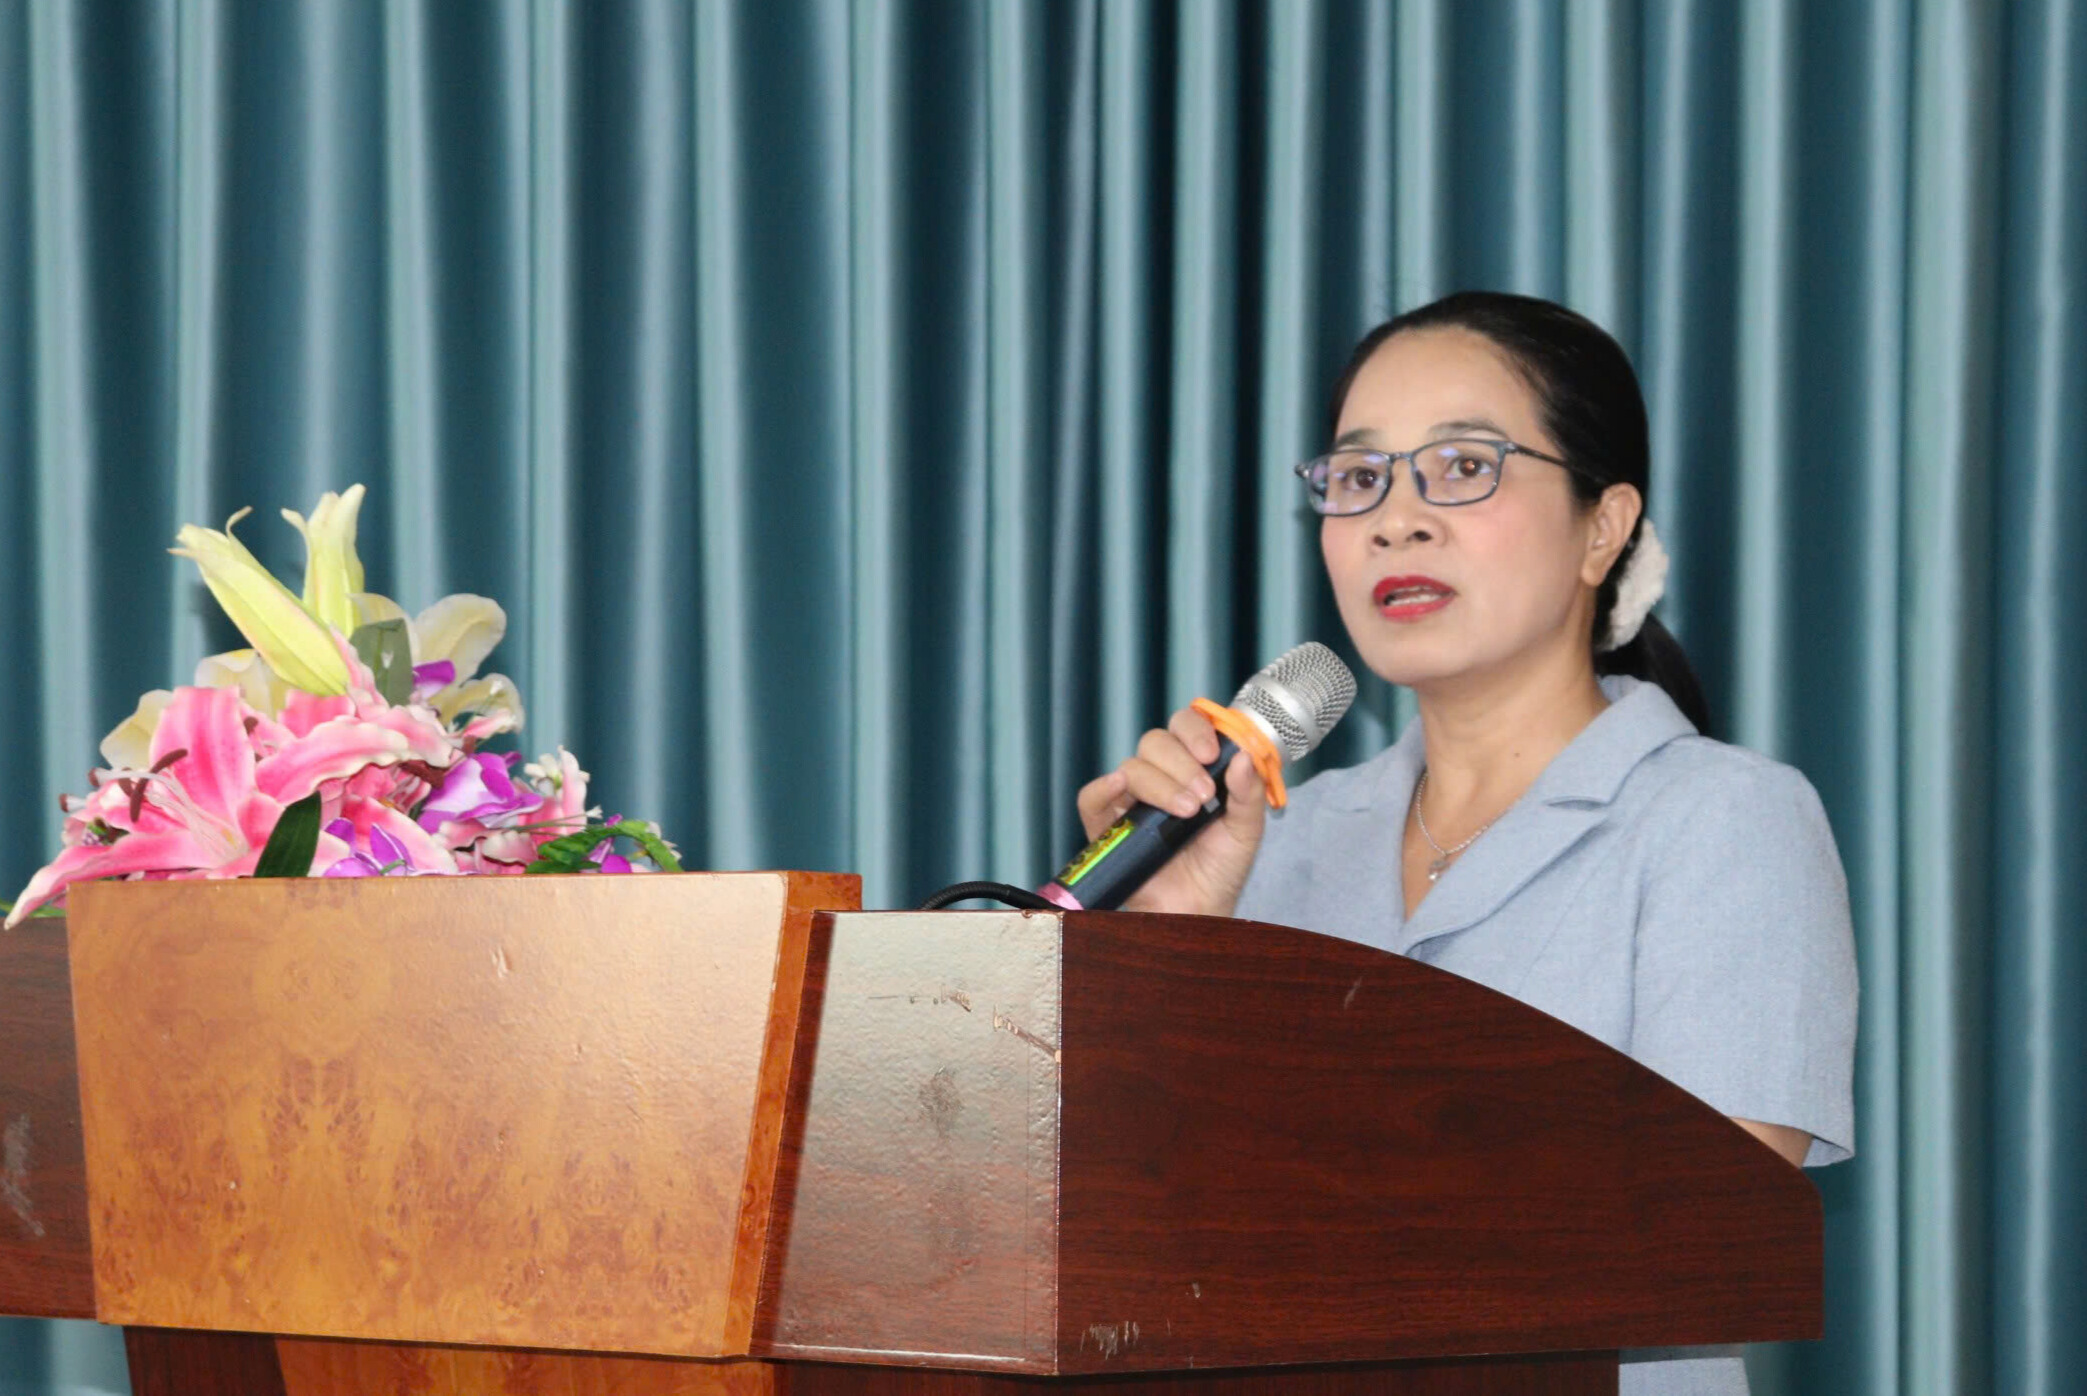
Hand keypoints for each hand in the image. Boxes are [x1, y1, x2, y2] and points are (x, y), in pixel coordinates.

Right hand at [1073, 705, 1268, 916]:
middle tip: (1203, 797)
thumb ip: (1249, 793)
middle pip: (1155, 741)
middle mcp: (1160, 778)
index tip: (1213, 755)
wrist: (1199, 913)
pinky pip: (1091, 798)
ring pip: (1132, 767)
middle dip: (1182, 763)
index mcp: (1192, 767)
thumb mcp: (1246, 830)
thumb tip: (1245, 756)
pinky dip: (1102, 788)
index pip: (1185, 726)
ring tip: (1186, 813)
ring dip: (1161, 784)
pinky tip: (1121, 790)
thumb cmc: (1221, 870)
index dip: (1195, 730)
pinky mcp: (1107, 828)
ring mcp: (1131, 801)